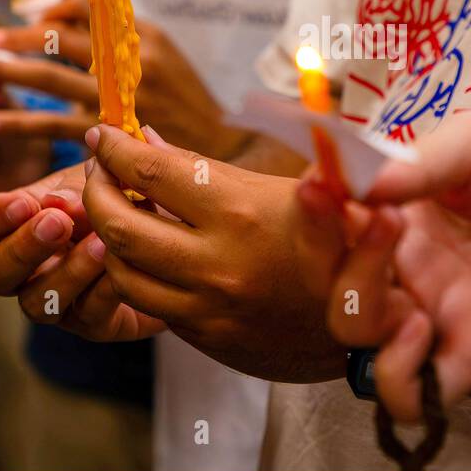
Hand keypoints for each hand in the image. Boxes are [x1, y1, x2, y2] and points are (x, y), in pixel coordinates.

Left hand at [0, 0, 250, 158]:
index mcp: (143, 34)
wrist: (221, 144)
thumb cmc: (184, 99)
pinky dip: (16, 122)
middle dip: (15, 41)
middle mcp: (130, 60)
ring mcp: (120, 98)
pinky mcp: (111, 135)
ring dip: (6, 75)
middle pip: (59, 41)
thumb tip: (55, 20)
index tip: (26, 24)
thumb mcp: (160, 54)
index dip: (48, 14)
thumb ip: (115, 36)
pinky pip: (53, 125)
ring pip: (50, 81)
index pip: (84, 8)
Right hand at [0, 163, 164, 340]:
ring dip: (67, 271)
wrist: (176, 236)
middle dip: (21, 247)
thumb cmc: (129, 198)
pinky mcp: (94, 324)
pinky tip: (125, 266)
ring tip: (101, 243)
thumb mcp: (109, 175)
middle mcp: (26, 267)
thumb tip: (80, 170)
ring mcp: (56, 300)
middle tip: (57, 223)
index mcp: (17, 223)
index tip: (26, 202)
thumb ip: (92, 170)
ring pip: (36, 302)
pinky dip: (105, 290)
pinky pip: (89, 315)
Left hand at [81, 124, 342, 381]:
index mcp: (242, 211)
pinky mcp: (204, 336)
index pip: (152, 171)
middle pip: (119, 225)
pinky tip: (137, 250)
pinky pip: (146, 302)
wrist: (375, 324)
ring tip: (110, 208)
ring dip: (104, 235)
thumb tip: (154, 140)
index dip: (117, 148)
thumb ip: (224, 165)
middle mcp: (216, 262)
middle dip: (96, 189)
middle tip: (96, 169)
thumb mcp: (303, 186)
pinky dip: (130, 271)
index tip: (104, 133)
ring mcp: (206, 306)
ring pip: (121, 269)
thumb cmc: (343, 238)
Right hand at [294, 111, 470, 421]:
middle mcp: (406, 263)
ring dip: (356, 301)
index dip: (311, 208)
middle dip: (325, 251)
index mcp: (397, 210)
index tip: (321, 183)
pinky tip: (421, 329)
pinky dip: (395, 375)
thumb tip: (359, 187)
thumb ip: (419, 161)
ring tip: (398, 265)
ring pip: (355, 333)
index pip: (327, 219)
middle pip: (327, 280)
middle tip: (372, 216)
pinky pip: (411, 391)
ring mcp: (436, 310)